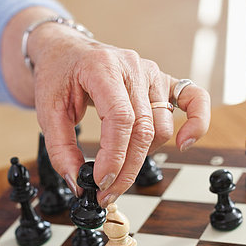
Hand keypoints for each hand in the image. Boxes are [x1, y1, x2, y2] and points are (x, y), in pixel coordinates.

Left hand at [28, 23, 209, 205]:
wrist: (67, 52)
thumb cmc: (59, 76)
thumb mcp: (47, 111)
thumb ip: (61, 149)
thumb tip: (77, 182)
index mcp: (102, 67)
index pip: (120, 118)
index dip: (114, 156)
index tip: (100, 182)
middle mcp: (132, 67)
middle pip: (143, 129)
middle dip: (127, 169)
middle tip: (108, 193)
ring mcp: (152, 72)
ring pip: (162, 126)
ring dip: (144, 155)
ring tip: (120, 168)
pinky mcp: (164, 80)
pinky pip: (193, 99)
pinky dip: (197, 123)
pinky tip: (184, 143)